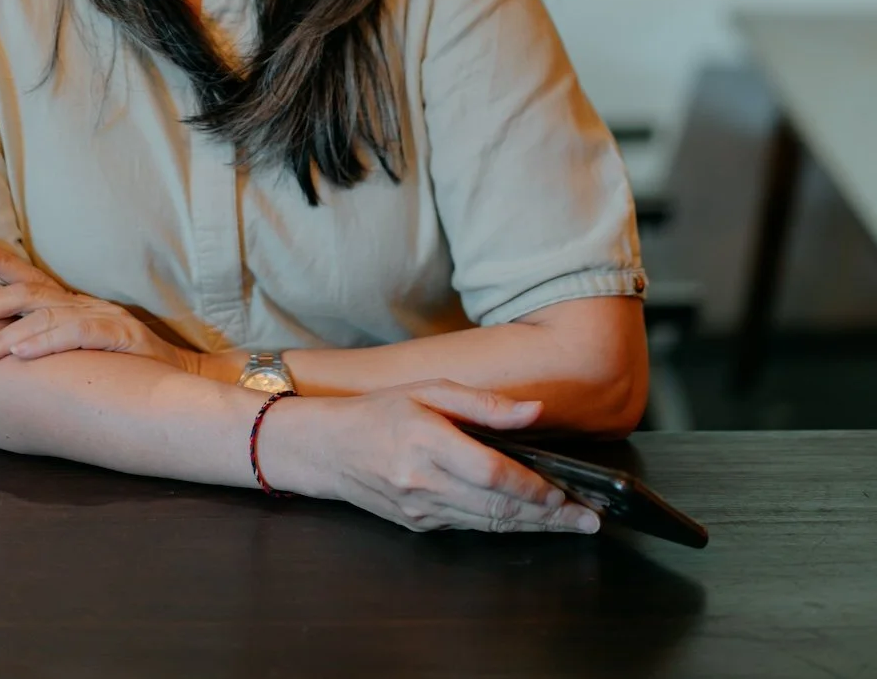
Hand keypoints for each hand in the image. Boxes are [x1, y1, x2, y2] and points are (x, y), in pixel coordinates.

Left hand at [0, 238, 195, 372]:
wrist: (185, 379)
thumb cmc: (133, 367)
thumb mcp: (90, 347)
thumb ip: (57, 345)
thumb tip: (12, 357)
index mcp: (76, 306)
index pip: (33, 279)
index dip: (3, 262)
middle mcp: (85, 305)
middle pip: (25, 296)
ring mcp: (102, 318)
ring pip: (44, 318)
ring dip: (3, 337)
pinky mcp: (120, 336)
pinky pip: (77, 335)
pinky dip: (47, 342)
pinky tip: (21, 352)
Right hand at [292, 380, 599, 533]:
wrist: (327, 448)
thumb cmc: (380, 411)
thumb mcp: (430, 389)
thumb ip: (484, 404)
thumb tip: (533, 412)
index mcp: (426, 442)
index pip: (491, 473)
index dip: (532, 487)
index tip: (567, 491)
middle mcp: (423, 483)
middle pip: (497, 507)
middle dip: (548, 516)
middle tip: (588, 519)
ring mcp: (420, 510)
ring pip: (488, 524)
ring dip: (533, 527)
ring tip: (570, 524)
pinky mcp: (419, 525)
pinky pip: (470, 527)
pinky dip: (503, 526)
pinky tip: (528, 521)